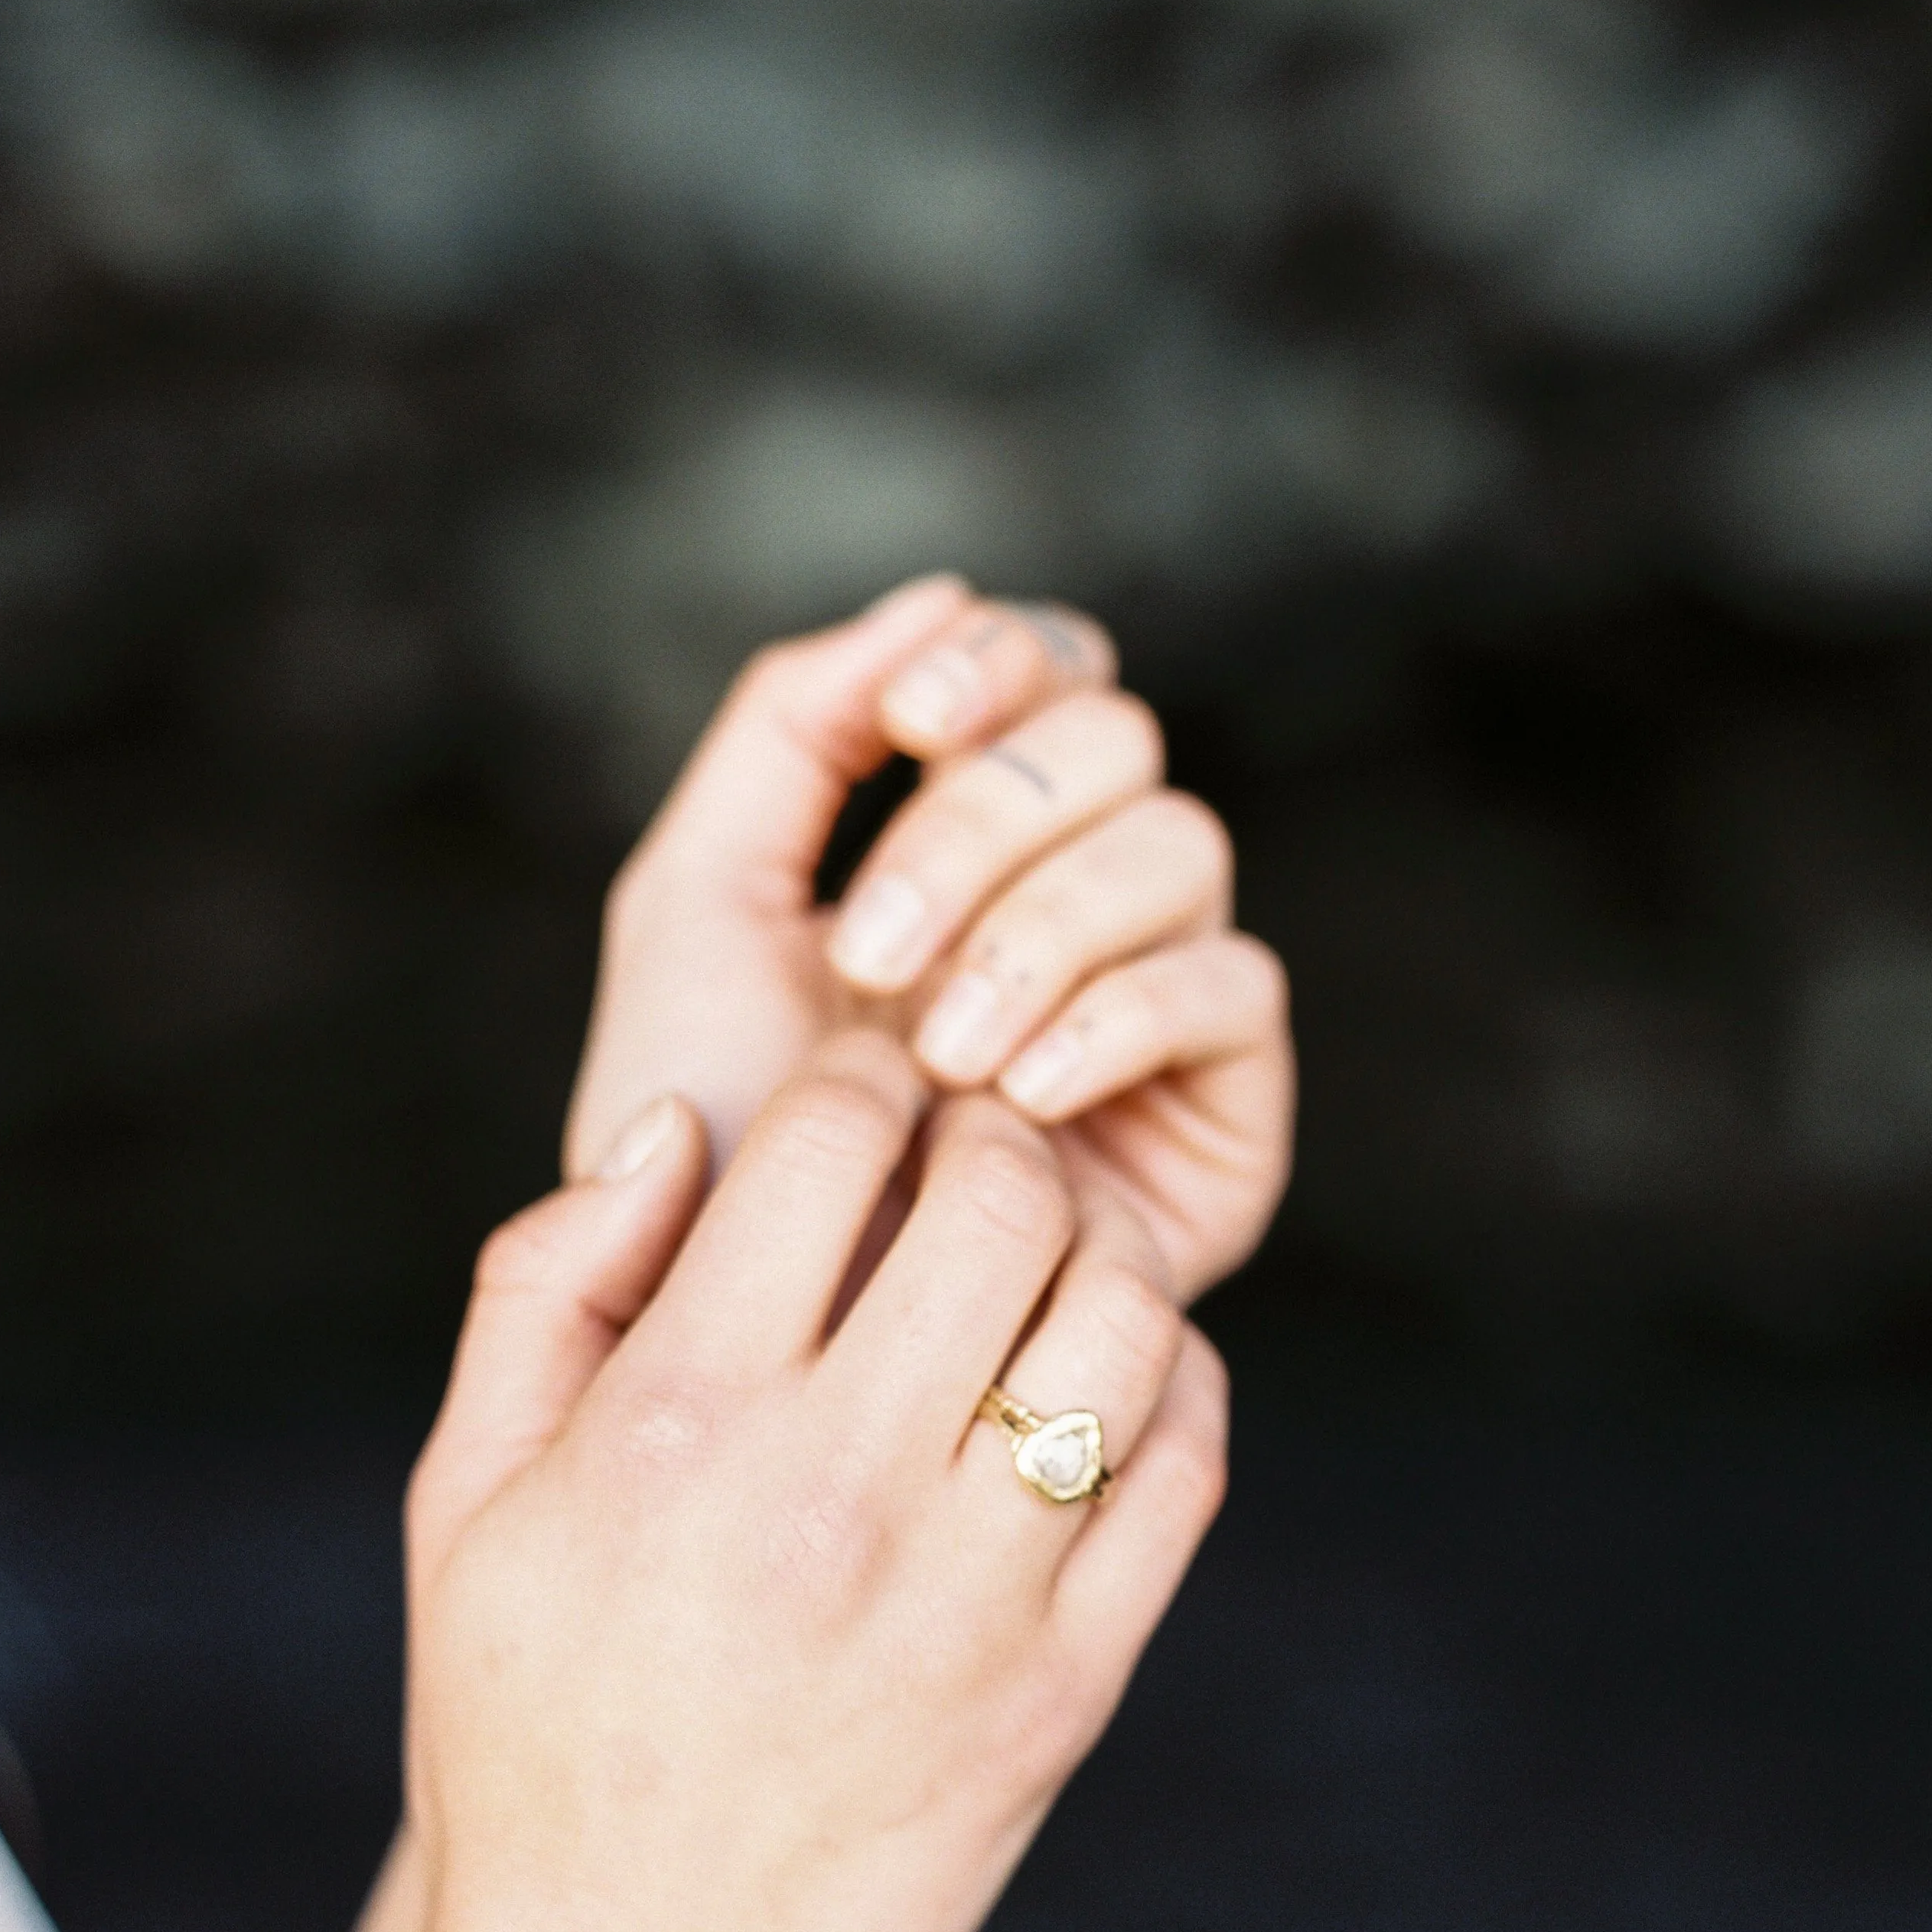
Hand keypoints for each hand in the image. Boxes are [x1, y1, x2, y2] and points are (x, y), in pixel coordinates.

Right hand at [405, 1037, 1227, 1931]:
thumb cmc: (522, 1739)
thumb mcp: (466, 1502)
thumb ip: (547, 1285)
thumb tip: (674, 1127)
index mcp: (677, 1421)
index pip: (834, 1134)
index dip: (870, 1070)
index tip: (875, 1095)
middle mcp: (836, 1492)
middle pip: (1004, 1194)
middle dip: (999, 1129)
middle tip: (974, 1151)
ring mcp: (972, 1597)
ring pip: (1126, 1316)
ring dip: (1102, 1245)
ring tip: (1052, 1259)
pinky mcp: (1065, 1691)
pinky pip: (1182, 1471)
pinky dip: (1174, 1386)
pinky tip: (1109, 1381)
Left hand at [562, 579, 1292, 1306]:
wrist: (748, 1336)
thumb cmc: (710, 1133)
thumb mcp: (700, 905)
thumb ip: (793, 730)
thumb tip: (940, 595)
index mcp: (966, 839)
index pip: (1052, 670)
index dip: (1004, 662)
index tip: (909, 718)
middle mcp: (1077, 902)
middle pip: (1117, 744)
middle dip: (989, 822)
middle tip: (875, 956)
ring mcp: (1159, 1002)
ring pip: (1180, 849)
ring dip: (1046, 926)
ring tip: (940, 1055)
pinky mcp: (1225, 1113)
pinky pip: (1231, 988)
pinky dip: (1123, 1015)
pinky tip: (1024, 1095)